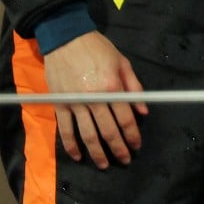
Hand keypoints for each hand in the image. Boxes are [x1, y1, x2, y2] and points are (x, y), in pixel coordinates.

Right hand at [41, 31, 145, 168]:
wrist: (66, 38)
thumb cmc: (98, 49)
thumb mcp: (122, 62)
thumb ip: (134, 87)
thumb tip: (144, 110)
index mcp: (112, 88)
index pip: (126, 118)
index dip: (132, 135)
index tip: (136, 146)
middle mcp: (94, 99)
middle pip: (108, 131)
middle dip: (118, 148)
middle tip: (124, 160)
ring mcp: (75, 103)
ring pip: (87, 135)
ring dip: (97, 153)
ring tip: (104, 164)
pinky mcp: (59, 105)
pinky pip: (65, 130)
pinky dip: (71, 145)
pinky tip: (78, 156)